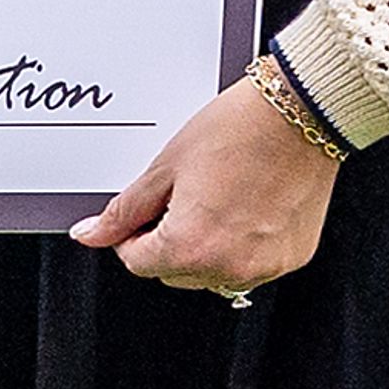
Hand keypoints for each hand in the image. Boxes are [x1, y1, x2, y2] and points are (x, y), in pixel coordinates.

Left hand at [70, 74, 339, 297]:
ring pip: (212, 274)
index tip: (140, 213)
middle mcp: (229, 267)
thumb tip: (90, 234)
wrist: (298, 114)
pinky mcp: (291, 259)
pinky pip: (250, 265)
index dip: (131, 235)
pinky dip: (238, 245)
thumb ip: (124, 210)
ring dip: (202, 248)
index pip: (138, 264)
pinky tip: (242, 206)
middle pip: (174, 273)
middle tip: (178, 197)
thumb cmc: (236, 131)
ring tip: (213, 198)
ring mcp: (264, 267)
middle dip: (166, 242)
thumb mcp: (165, 167)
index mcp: (190, 248)